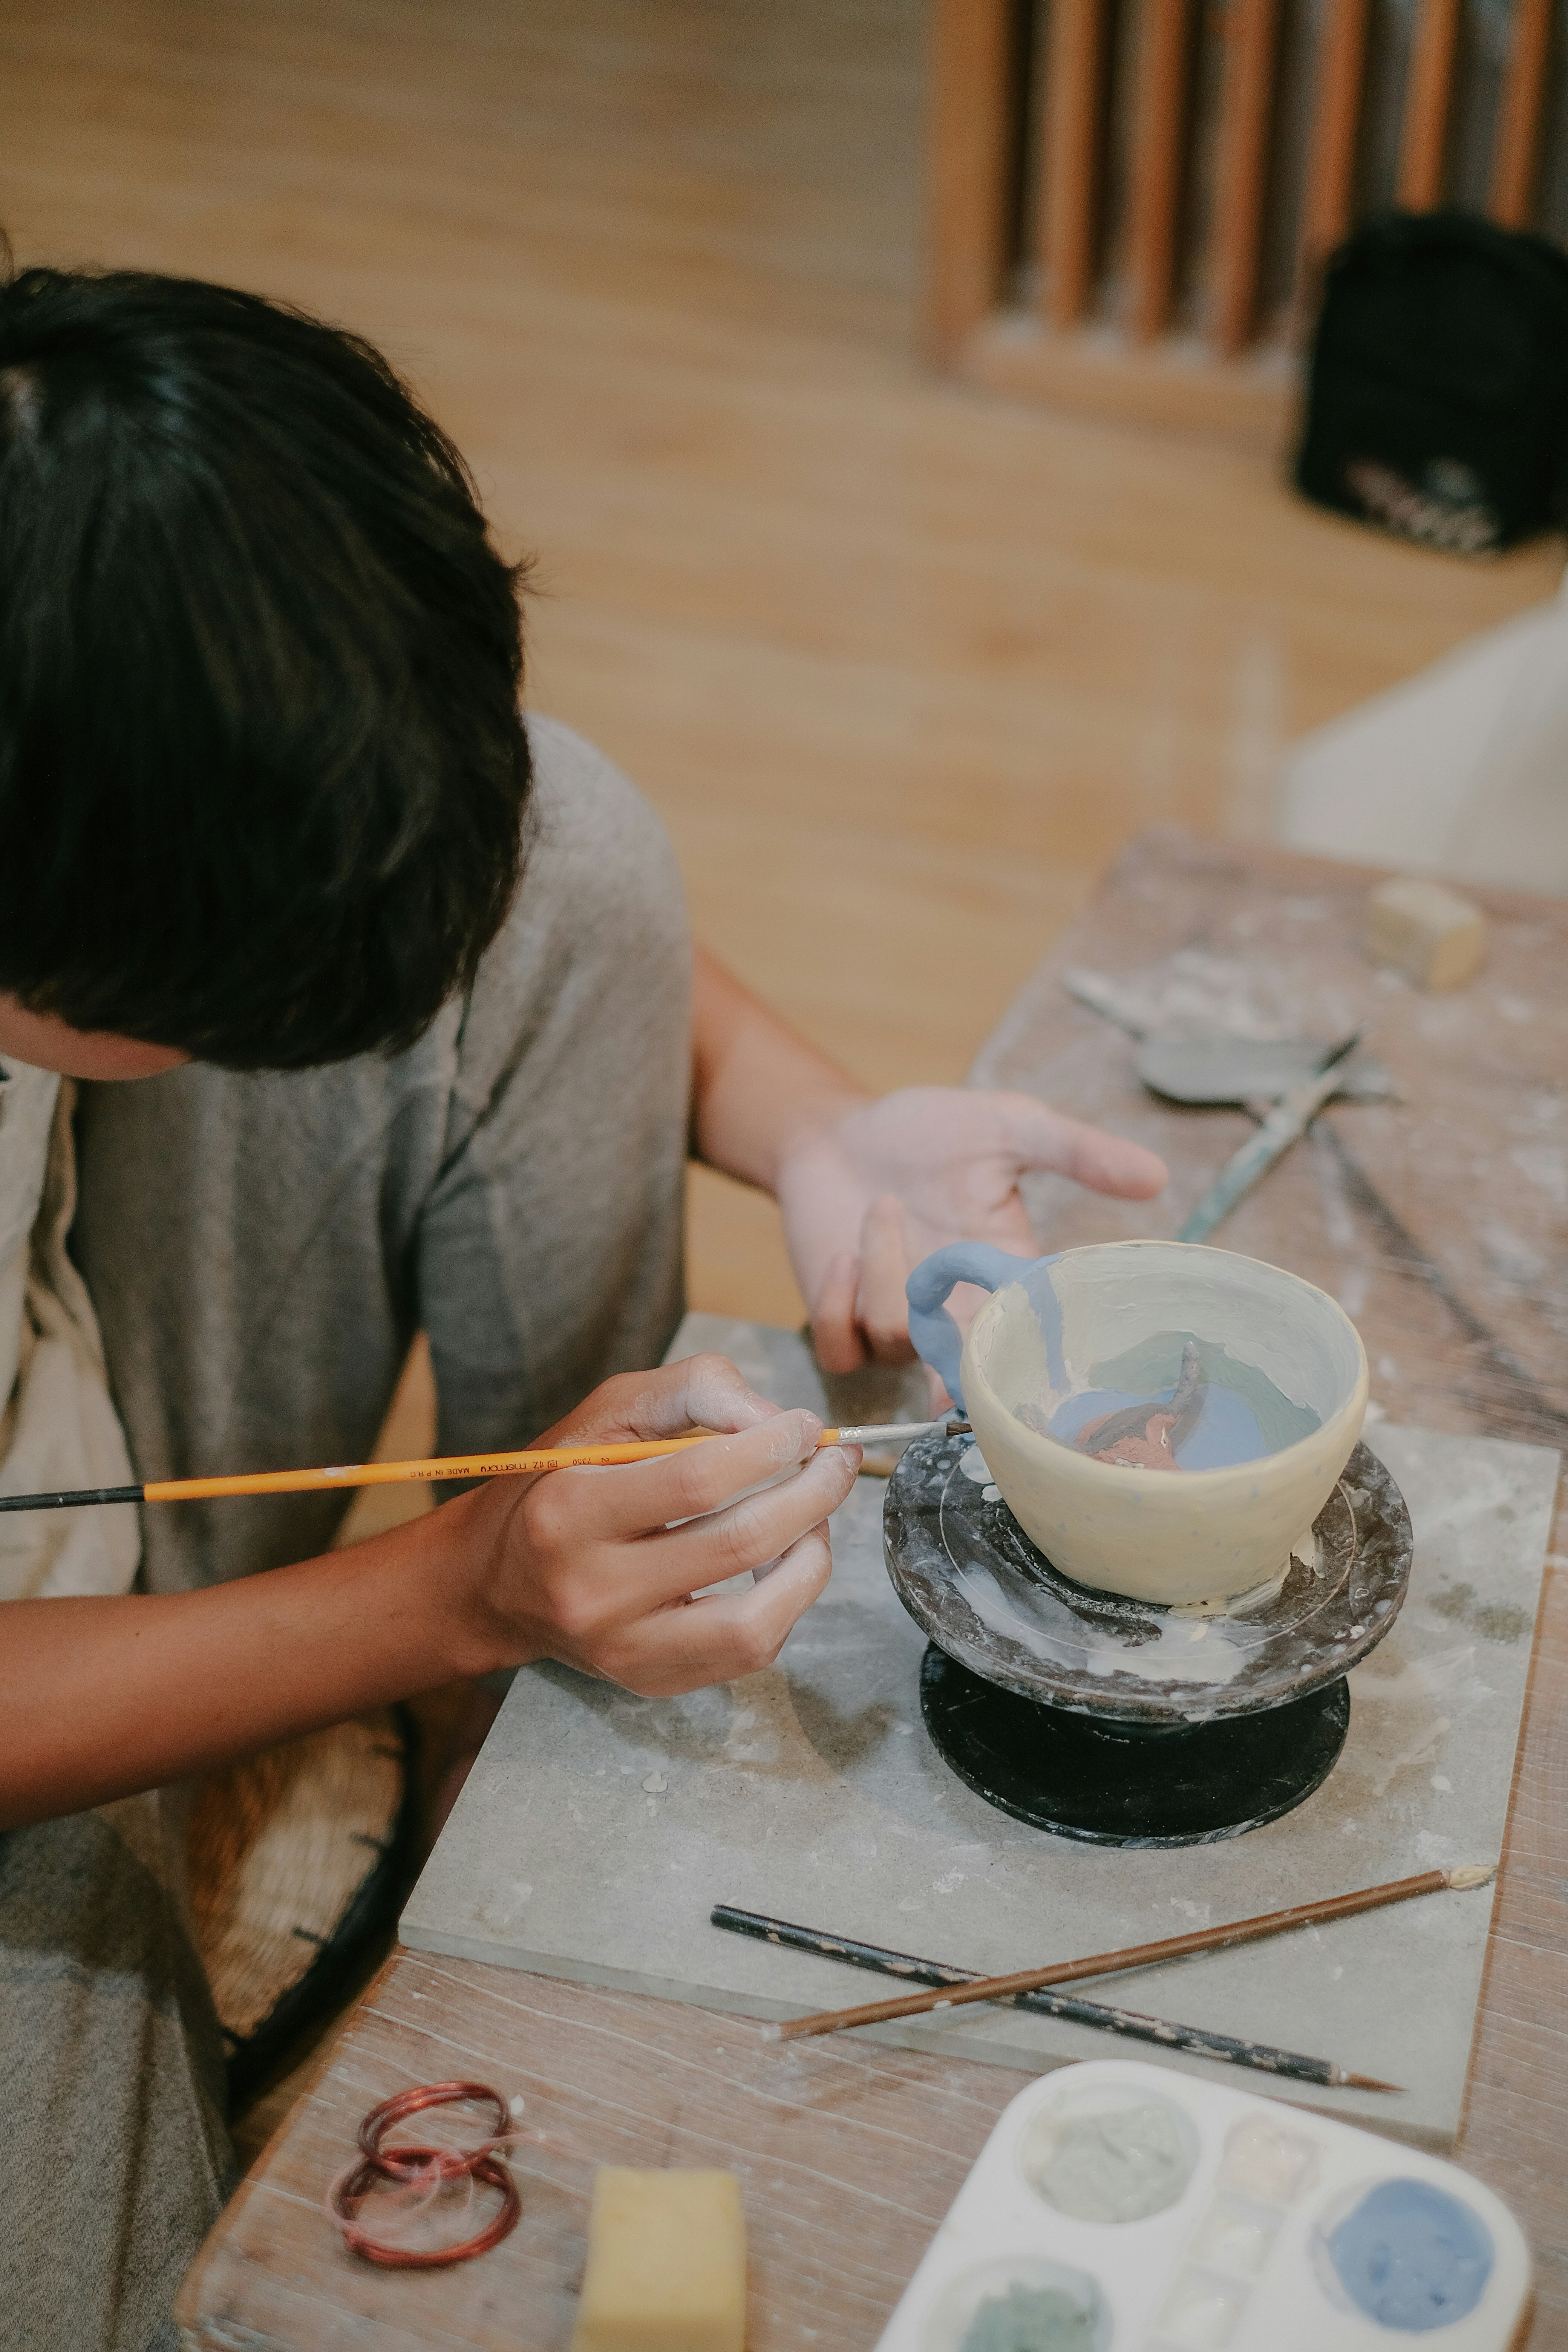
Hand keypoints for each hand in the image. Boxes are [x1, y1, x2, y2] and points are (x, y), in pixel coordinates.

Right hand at [459, 1354, 858, 1696]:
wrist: (495, 1583)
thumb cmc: (560, 1480)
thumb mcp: (609, 1411)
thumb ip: (694, 1391)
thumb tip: (776, 1420)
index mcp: (570, 1512)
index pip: (697, 1480)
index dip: (770, 1447)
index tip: (806, 1426)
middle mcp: (593, 1591)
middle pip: (738, 1545)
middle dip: (812, 1495)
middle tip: (836, 1463)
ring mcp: (623, 1650)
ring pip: (756, 1622)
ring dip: (810, 1560)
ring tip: (816, 1519)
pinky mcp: (649, 1683)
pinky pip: (748, 1653)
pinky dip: (785, 1602)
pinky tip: (783, 1562)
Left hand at [775, 1087, 1166, 1372]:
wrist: (839, 1130)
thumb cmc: (927, 1130)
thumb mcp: (1010, 1127)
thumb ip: (1077, 1152)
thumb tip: (1157, 1175)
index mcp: (1007, 1278)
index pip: (1033, 1342)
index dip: (1033, 1368)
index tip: (1035, 1371)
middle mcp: (957, 1314)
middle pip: (968, 1382)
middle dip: (962, 1384)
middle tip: (955, 1370)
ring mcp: (896, 1325)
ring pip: (898, 1341)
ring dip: (886, 1270)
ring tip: (883, 1204)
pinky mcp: (841, 1321)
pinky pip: (842, 1349)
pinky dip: (838, 1305)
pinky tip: (842, 1253)